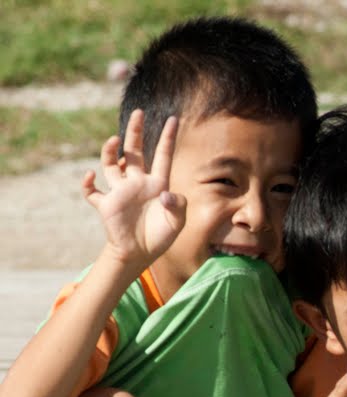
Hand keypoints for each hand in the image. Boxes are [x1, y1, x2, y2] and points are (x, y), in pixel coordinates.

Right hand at [82, 109, 185, 271]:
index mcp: (158, 183)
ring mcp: (120, 192)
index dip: (168, 138)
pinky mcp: (106, 204)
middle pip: (135, 152)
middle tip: (138, 112)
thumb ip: (178, 205)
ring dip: (110, 152)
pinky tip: (90, 176)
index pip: (163, 156)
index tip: (173, 119)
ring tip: (114, 141)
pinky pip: (92, 191)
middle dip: (135, 132)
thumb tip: (164, 194)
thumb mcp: (178, 222)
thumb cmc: (162, 236)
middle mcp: (138, 182)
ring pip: (111, 164)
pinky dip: (88, 184)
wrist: (141, 253)